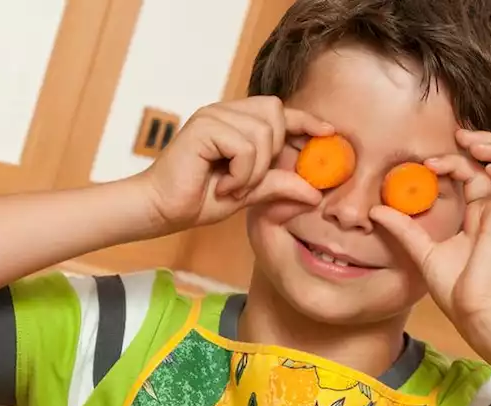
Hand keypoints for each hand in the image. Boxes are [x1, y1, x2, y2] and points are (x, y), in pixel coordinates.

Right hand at [138, 96, 332, 232]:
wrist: (160, 209)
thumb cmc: (197, 200)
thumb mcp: (248, 194)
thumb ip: (278, 186)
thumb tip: (316, 193)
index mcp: (235, 122)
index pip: (278, 111)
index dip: (306, 119)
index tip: (329, 132)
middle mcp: (224, 112)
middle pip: (276, 114)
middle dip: (273, 153)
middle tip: (250, 181)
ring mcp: (213, 116)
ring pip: (263, 133)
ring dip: (255, 170)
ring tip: (233, 187)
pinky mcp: (204, 127)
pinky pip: (245, 146)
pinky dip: (242, 172)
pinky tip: (224, 186)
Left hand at [370, 129, 490, 336]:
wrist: (476, 312)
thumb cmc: (457, 289)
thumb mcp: (422, 251)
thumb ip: (403, 229)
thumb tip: (375, 211)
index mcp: (478, 216)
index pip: (474, 175)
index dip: (456, 160)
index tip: (428, 162)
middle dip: (482, 143)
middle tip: (458, 135)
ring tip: (475, 145)